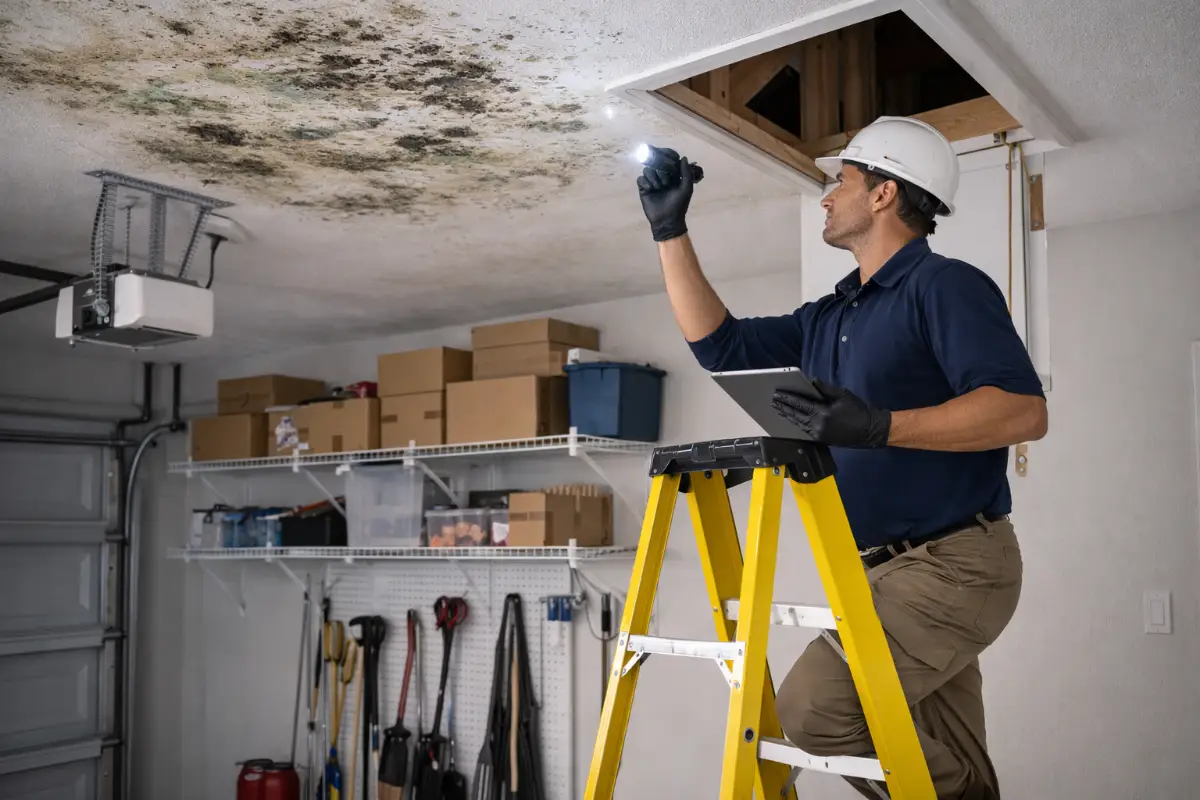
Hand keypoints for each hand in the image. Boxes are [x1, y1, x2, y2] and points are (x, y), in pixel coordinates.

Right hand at [636, 148, 695, 241]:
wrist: (667, 220)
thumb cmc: (678, 205)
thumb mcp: (686, 188)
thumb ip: (686, 172)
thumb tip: (683, 157)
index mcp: (672, 175)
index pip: (668, 160)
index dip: (668, 155)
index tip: (670, 156)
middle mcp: (661, 177)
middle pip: (657, 163)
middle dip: (661, 171)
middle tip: (666, 183)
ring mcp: (652, 182)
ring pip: (648, 170)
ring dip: (653, 177)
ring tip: (658, 188)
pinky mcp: (643, 189)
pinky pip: (640, 179)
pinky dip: (645, 182)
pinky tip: (650, 190)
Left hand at [771, 379, 891, 447]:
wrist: (869, 431)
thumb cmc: (858, 410)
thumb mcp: (843, 395)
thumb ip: (825, 389)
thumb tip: (812, 382)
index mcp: (822, 413)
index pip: (800, 404)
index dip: (787, 398)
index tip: (777, 394)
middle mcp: (817, 426)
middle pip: (796, 416)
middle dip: (783, 408)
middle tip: (773, 401)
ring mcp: (819, 435)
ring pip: (799, 424)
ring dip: (788, 416)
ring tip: (778, 409)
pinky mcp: (821, 440)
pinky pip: (805, 431)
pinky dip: (796, 424)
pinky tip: (791, 420)